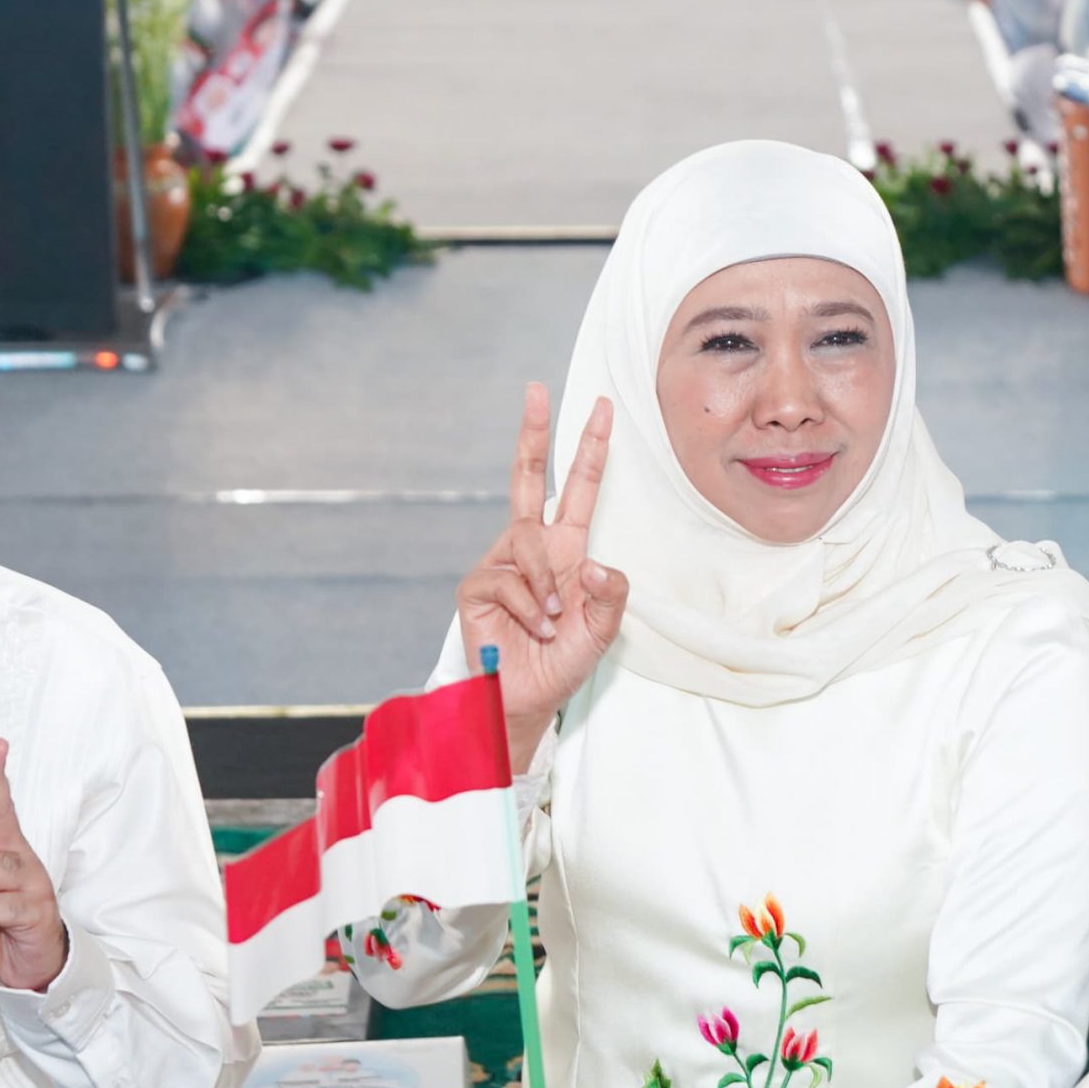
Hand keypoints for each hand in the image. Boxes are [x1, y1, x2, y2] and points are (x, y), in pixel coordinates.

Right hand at [457, 383, 626, 771]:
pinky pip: (507, 579)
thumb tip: (596, 563)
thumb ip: (612, 595)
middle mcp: (532, 547)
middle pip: (529, 479)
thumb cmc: (565, 662)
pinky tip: (536, 628)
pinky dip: (530, 606)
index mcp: (567, 548)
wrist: (529, 698)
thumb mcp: (605, 629)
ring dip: (548, 585)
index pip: (580, 488)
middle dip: (533, 433)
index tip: (603, 407)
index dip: (590, 449)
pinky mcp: (476, 586)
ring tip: (556, 621)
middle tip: (536, 389)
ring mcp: (501, 563)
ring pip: (526, 543)